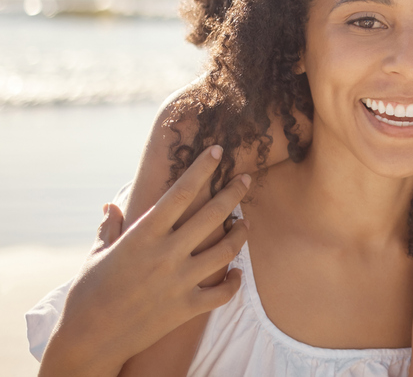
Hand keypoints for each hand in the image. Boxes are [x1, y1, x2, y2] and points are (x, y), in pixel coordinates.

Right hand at [38, 146, 251, 376]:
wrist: (87, 341)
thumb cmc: (88, 294)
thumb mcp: (95, 256)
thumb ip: (109, 229)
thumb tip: (111, 205)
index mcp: (143, 236)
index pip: (180, 193)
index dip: (202, 170)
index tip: (217, 151)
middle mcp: (165, 254)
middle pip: (212, 215)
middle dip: (234, 192)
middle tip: (246, 179)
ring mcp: (179, 282)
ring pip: (226, 250)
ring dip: (241, 234)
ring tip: (245, 224)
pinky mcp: (186, 308)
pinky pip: (223, 292)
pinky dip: (234, 281)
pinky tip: (237, 272)